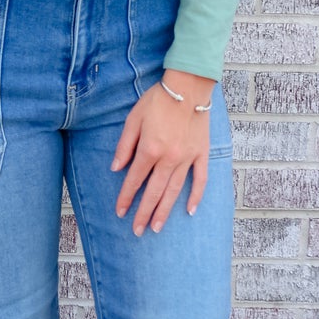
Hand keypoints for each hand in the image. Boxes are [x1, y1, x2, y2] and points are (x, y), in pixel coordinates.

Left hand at [110, 70, 215, 234]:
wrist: (188, 86)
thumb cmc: (158, 100)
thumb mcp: (133, 119)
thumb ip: (124, 146)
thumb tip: (116, 168)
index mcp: (149, 149)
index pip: (134, 180)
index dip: (125, 197)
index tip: (120, 212)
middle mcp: (168, 158)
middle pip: (153, 192)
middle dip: (144, 213)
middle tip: (137, 231)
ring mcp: (187, 158)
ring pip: (174, 191)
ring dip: (164, 211)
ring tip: (157, 227)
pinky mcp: (201, 154)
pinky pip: (200, 179)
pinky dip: (196, 196)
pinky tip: (190, 211)